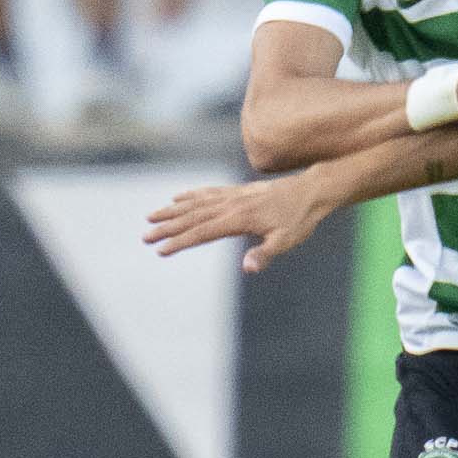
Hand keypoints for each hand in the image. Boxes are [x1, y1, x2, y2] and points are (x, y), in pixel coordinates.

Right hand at [145, 174, 335, 272]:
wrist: (312, 189)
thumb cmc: (301, 218)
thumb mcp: (287, 240)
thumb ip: (265, 253)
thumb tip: (248, 268)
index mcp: (238, 219)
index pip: (202, 233)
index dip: (180, 242)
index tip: (161, 250)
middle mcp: (231, 205)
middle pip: (192, 218)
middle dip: (167, 228)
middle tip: (144, 237)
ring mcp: (233, 196)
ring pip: (196, 203)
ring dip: (172, 211)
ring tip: (151, 217)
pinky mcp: (238, 190)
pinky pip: (208, 192)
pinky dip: (191, 195)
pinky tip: (178, 198)